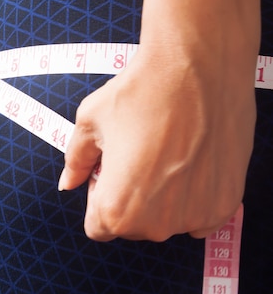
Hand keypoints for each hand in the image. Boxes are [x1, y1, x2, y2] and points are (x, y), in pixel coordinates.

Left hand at [58, 43, 255, 241]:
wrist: (196, 67)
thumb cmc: (140, 92)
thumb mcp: (89, 123)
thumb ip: (76, 161)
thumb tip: (67, 182)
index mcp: (116, 209)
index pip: (98, 226)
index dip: (99, 195)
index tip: (110, 167)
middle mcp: (157, 224)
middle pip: (132, 225)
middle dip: (128, 196)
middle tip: (138, 154)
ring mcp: (194, 217)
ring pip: (166, 220)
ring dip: (161, 197)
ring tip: (164, 151)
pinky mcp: (225, 204)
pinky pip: (199, 215)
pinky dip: (191, 196)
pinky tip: (189, 161)